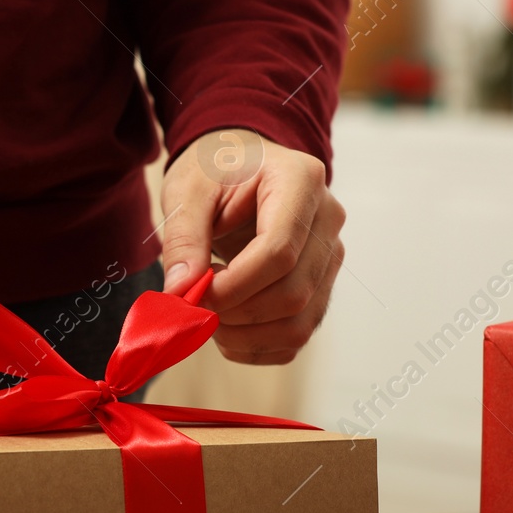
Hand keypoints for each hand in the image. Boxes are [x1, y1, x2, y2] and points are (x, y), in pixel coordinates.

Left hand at [160, 128, 343, 364]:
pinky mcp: (321, 287)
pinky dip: (256, 346)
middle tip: (196, 306)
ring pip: (300, 323)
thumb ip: (183, 239)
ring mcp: (330, 257)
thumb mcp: (188, 191)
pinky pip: (297, 336)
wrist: (238, 167)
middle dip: (237, 313)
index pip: (279, 251)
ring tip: (210, 314)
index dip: (234, 285)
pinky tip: (228, 327)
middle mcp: (328, 220)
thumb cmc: (215, 171)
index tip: (195, 295)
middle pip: (293, 292)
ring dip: (246, 336)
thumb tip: (181, 292)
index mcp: (300, 181)